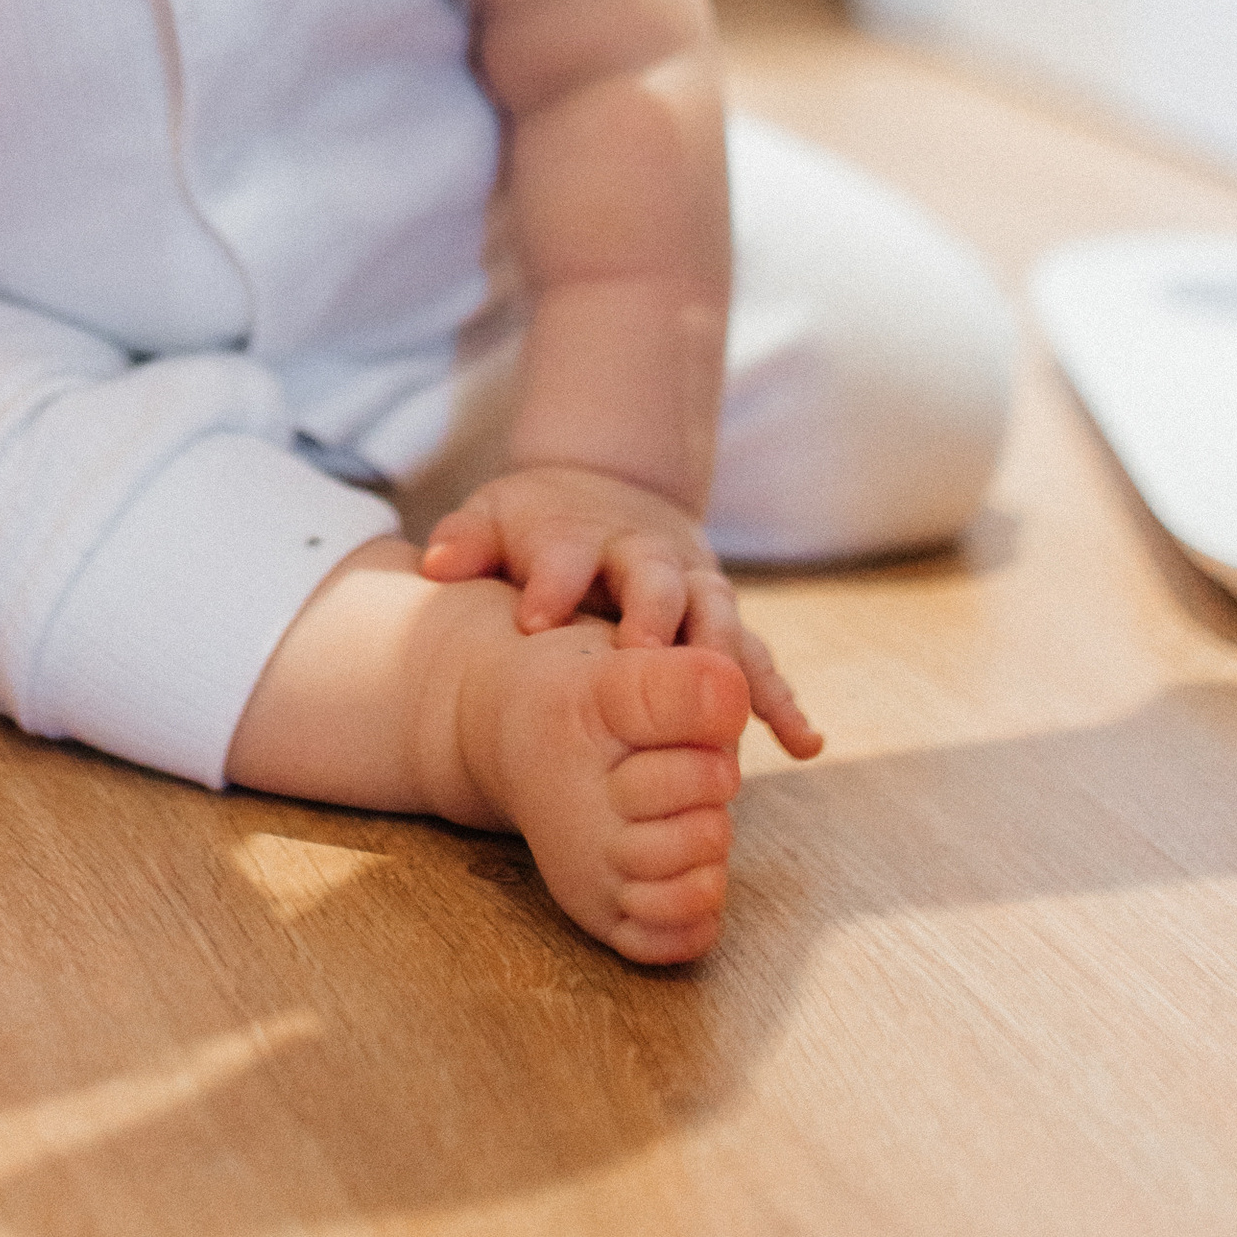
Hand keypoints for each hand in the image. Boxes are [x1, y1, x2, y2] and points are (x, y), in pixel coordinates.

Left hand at [421, 462, 821, 757]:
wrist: (612, 492)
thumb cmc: (540, 526)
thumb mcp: (496, 517)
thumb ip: (466, 540)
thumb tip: (433, 563)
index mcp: (579, 534)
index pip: (565, 554)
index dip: (552, 584)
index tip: (535, 619)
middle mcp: (645, 557)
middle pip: (655, 581)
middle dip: (652, 617)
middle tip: (643, 660)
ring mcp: (693, 587)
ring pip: (718, 621)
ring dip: (727, 666)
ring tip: (737, 718)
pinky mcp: (723, 621)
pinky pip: (758, 661)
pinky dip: (781, 699)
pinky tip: (804, 743)